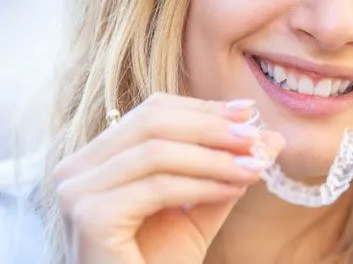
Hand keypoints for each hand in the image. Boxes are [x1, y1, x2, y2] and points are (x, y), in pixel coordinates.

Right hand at [52, 93, 284, 263]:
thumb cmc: (161, 260)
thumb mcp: (199, 204)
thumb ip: (227, 167)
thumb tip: (271, 136)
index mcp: (96, 157)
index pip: (153, 111)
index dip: (202, 108)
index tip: (247, 112)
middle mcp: (76, 168)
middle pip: (152, 121)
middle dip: (211, 126)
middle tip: (255, 138)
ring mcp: (77, 192)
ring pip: (157, 152)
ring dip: (215, 157)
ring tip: (254, 166)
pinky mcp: (90, 217)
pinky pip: (158, 187)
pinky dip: (203, 184)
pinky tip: (235, 188)